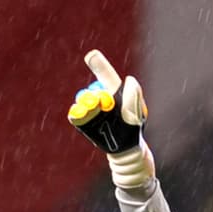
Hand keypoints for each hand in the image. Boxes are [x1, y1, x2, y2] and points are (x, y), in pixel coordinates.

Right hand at [68, 50, 154, 187]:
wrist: (126, 157)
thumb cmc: (132, 134)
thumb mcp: (136, 117)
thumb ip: (134, 98)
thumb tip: (130, 80)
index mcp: (116, 94)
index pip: (108, 78)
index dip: (100, 66)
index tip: (91, 55)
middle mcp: (102, 101)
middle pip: (95, 90)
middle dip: (99, 95)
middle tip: (104, 101)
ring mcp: (92, 112)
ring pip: (85, 101)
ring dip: (90, 105)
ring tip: (98, 111)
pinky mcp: (85, 124)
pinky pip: (76, 115)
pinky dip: (77, 114)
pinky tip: (80, 115)